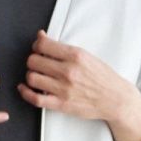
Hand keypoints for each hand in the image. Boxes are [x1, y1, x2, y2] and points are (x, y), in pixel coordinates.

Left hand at [18, 29, 134, 124]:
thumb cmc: (102, 77)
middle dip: (32, 61)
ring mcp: (64, 89)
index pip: (42, 45)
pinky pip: (35, 99)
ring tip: (36, 76)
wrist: (115, 99)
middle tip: (37, 64)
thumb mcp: (86, 55)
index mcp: (75, 55)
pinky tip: (25, 88)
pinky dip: (25, 93)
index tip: (38, 49)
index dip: (36, 46)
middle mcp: (68, 71)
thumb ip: (62, 47)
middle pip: (33, 61)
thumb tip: (41, 36)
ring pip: (31, 78)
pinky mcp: (61, 104)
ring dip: (30, 76)